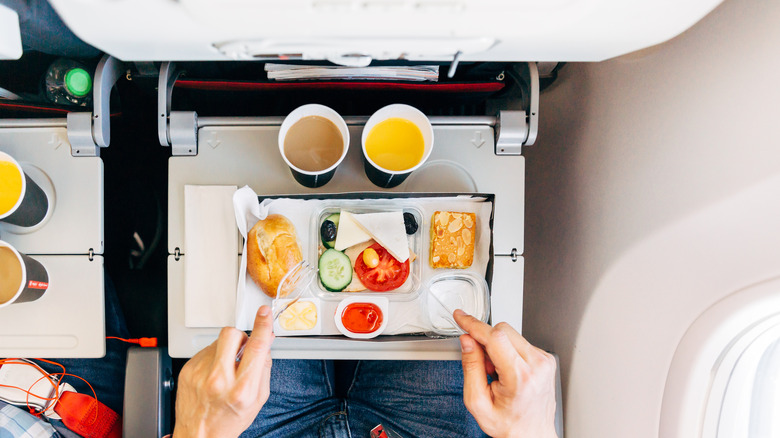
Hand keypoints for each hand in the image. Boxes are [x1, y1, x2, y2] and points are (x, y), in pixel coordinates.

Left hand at [173, 306, 274, 437]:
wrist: (199, 435)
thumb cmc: (229, 420)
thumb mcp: (258, 399)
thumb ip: (264, 369)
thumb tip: (265, 343)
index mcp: (241, 388)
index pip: (256, 347)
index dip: (262, 326)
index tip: (264, 313)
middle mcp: (219, 380)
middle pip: (232, 334)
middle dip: (241, 336)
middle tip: (242, 348)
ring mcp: (200, 374)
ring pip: (218, 341)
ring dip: (226, 348)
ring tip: (225, 368)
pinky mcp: (188, 370)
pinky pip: (205, 350)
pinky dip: (213, 357)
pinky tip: (213, 373)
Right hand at [454, 309, 557, 437]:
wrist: (532, 434)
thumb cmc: (508, 424)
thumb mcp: (478, 402)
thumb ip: (470, 368)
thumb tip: (467, 341)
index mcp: (520, 377)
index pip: (494, 337)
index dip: (474, 324)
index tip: (461, 317)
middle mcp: (537, 365)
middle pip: (503, 330)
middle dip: (485, 341)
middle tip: (483, 366)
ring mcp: (544, 360)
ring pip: (511, 334)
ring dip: (497, 347)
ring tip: (497, 373)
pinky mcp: (546, 358)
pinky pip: (520, 342)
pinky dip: (508, 351)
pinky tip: (508, 372)